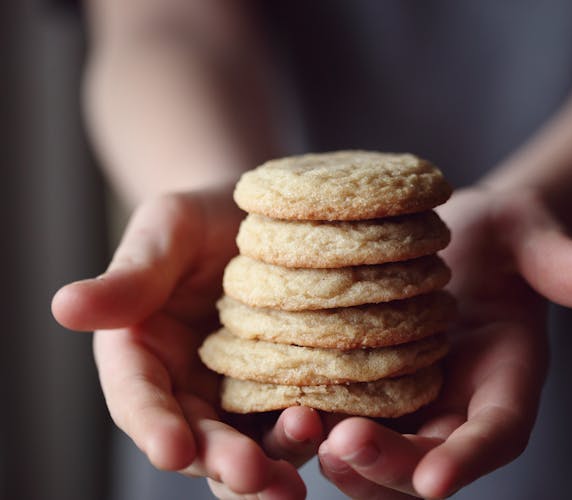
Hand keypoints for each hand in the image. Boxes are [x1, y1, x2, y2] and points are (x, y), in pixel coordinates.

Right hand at [52, 187, 321, 498]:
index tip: (169, 449)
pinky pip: (293, 421)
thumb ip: (130, 276)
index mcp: (141, 354)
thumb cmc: (200, 218)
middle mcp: (186, 386)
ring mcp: (237, 394)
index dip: (152, 426)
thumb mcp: (165, 232)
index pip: (139, 398)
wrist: (256, 218)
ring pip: (247, 445)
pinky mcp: (283, 390)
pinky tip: (336, 438)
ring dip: (270, 464)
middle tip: (251, 476)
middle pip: (197, 439)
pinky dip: (310, 438)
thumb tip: (63, 306)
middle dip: (220, 462)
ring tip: (294, 477)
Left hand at [317, 187, 571, 497]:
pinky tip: (282, 410)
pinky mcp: (367, 390)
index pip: (496, 433)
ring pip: (379, 457)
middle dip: (391, 465)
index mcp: (506, 382)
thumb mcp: (530, 235)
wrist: (454, 237)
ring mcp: (411, 405)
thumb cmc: (500, 234)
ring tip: (304, 434)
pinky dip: (315, 428)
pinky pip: (341, 422)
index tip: (436, 480)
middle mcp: (457, 407)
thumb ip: (566, 262)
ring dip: (345, 460)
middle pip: (428, 459)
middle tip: (347, 446)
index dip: (468, 458)